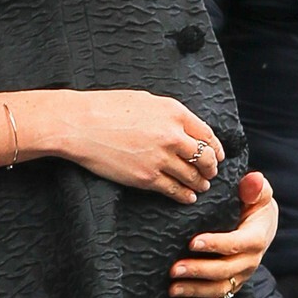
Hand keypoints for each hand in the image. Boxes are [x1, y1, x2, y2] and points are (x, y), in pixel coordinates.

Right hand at [33, 88, 224, 202]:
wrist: (80, 125)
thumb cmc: (107, 108)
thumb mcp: (145, 100)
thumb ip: (169, 114)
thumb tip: (183, 128)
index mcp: (174, 112)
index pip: (207, 134)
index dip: (215, 147)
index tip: (217, 154)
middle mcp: (172, 136)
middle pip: (205, 157)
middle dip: (210, 167)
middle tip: (210, 172)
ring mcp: (160, 158)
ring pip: (192, 176)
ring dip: (200, 183)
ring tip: (201, 186)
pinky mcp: (146, 177)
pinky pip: (174, 190)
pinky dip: (185, 195)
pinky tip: (188, 197)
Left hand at [170, 171, 278, 297]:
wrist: (261, 226)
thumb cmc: (254, 205)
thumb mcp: (258, 193)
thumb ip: (255, 187)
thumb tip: (253, 179)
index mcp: (255, 239)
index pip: (236, 244)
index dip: (215, 245)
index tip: (192, 242)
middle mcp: (249, 262)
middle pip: (225, 271)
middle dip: (199, 272)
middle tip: (174, 270)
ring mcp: (240, 276)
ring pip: (219, 290)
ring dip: (195, 291)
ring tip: (172, 288)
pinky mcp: (231, 286)